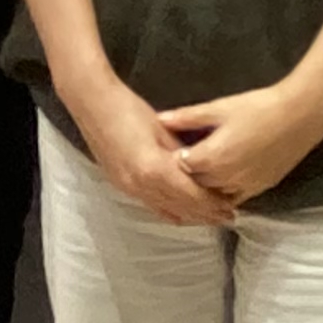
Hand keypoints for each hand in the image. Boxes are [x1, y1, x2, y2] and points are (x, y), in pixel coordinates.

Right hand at [65, 68, 234, 226]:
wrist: (91, 104)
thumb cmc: (128, 109)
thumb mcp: (162, 129)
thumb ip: (181, 154)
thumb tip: (201, 169)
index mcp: (154, 169)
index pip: (191, 196)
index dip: (212, 205)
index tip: (231, 209)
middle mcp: (141, 185)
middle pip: (180, 208)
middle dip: (205, 215)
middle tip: (227, 218)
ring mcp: (128, 188)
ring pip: (165, 211)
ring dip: (189, 216)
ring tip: (209, 217)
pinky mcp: (121, 185)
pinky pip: (151, 205)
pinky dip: (170, 211)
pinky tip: (181, 211)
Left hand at [155, 77, 322, 208]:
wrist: (301, 116)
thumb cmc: (258, 107)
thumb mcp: (219, 108)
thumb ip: (188, 117)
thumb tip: (159, 119)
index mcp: (211, 157)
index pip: (180, 167)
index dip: (172, 159)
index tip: (167, 151)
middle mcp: (225, 178)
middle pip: (194, 184)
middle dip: (185, 175)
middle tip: (178, 164)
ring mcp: (244, 187)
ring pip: (213, 196)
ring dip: (203, 188)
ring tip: (197, 174)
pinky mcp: (260, 189)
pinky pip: (234, 200)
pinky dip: (223, 196)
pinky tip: (219, 187)